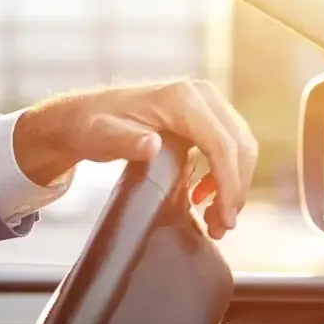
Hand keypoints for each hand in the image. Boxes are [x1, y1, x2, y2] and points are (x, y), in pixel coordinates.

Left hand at [11, 79, 259, 238]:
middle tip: (221, 228)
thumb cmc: (92, 126)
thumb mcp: (102, 136)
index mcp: (183, 99)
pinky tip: (203, 197)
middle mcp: (202, 96)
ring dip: (232, 186)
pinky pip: (226, 147)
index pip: (221, 144)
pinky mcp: (203, 118)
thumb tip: (151, 146)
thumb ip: (125, 142)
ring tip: (214, 221)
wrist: (84, 117)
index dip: (229, 184)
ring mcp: (205, 105)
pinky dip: (223, 175)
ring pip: (238, 148)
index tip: (224, 219)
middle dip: (235, 190)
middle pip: (238, 146)